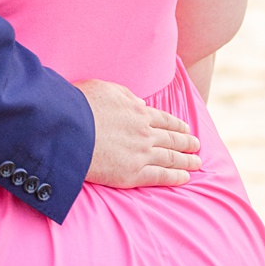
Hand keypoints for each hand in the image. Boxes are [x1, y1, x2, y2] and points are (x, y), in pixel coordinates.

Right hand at [79, 79, 200, 186]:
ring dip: (186, 160)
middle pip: (172, 139)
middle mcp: (144, 133)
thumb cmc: (80, 105)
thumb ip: (126, 95)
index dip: (177, 124)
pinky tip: (185, 177)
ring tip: (197, 162)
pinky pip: (160, 176)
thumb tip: (140, 103)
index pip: (164, 119)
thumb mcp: (104, 88)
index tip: (186, 128)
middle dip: (186, 142)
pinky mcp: (133, 173)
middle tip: (196, 145)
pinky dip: (175, 177)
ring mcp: (141, 154)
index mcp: (138, 112)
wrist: (67, 129)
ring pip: (171, 158)